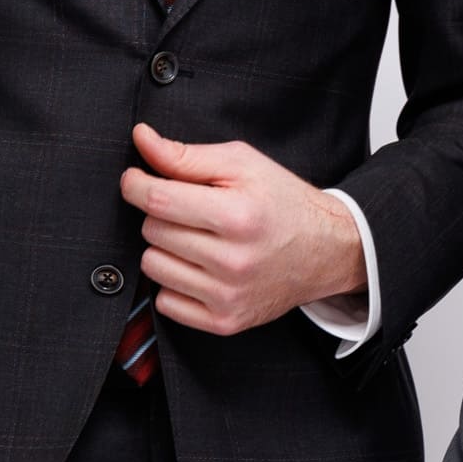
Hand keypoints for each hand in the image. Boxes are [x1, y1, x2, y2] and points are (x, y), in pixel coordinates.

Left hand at [121, 125, 365, 335]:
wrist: (327, 250)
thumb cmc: (283, 202)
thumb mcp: (242, 165)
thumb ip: (187, 155)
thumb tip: (141, 139)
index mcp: (237, 215)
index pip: (157, 199)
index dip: (135, 183)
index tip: (136, 179)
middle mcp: (233, 260)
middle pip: (153, 231)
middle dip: (161, 214)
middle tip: (189, 210)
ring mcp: (228, 296)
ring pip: (153, 267)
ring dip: (165, 249)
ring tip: (196, 239)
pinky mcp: (225, 321)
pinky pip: (165, 303)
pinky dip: (174, 283)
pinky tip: (199, 268)